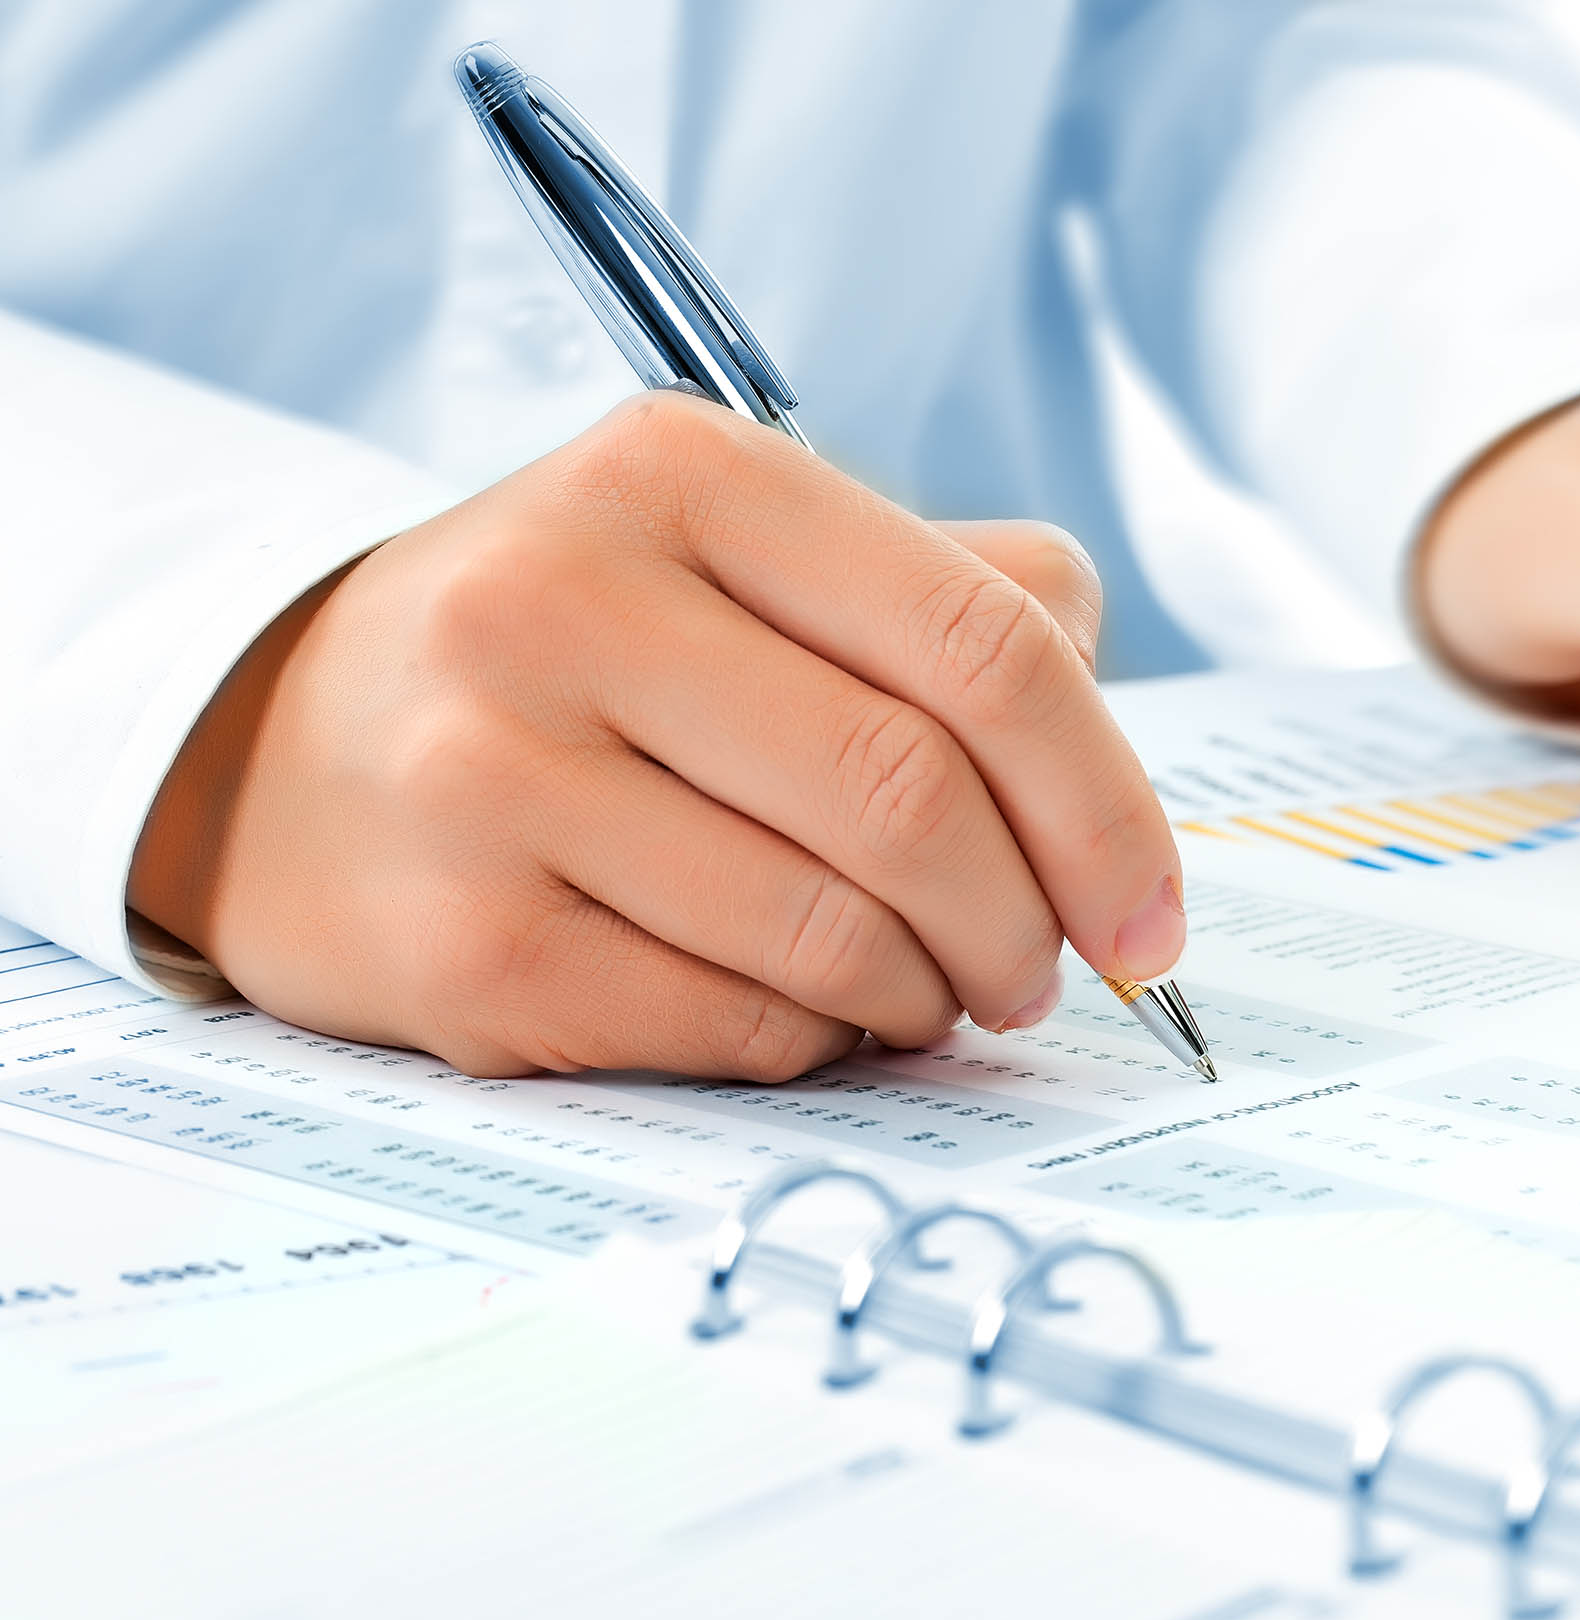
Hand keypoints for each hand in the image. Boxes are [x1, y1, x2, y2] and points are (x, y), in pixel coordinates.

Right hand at [129, 392, 1186, 1079]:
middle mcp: (561, 602)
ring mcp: (491, 780)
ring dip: (929, 996)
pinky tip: (805, 1012)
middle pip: (916, 800)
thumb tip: (1112, 760)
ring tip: (927, 987)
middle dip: (1028, 924)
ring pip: (834, 934)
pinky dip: (818, 1043)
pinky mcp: (462, 952)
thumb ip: (948, 602)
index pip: (985, 645)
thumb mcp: (740, 554)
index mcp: (680, 475)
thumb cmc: (579, 658)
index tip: (1150, 915)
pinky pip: (736, 1032)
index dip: (1107, 804)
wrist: (289, 753)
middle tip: (1043, 973)